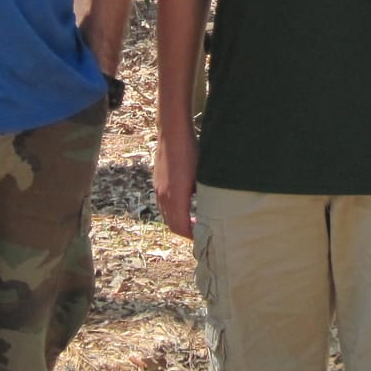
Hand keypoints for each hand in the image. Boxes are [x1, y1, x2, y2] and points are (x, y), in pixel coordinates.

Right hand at [153, 121, 195, 239]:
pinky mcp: (157, 183)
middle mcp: (164, 197)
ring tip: (195, 221)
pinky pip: (163, 205)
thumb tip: (213, 213)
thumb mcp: (202, 177)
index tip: (205, 236)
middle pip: (172, 225)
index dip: (193, 236)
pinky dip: (174, 211)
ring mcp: (158, 190)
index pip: (181, 228)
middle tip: (202, 232)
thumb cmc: (190, 152)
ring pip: (167, 215)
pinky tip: (186, 204)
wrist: (172, 133)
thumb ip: (204, 197)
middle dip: (186, 232)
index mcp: (176, 198)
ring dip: (179, 221)